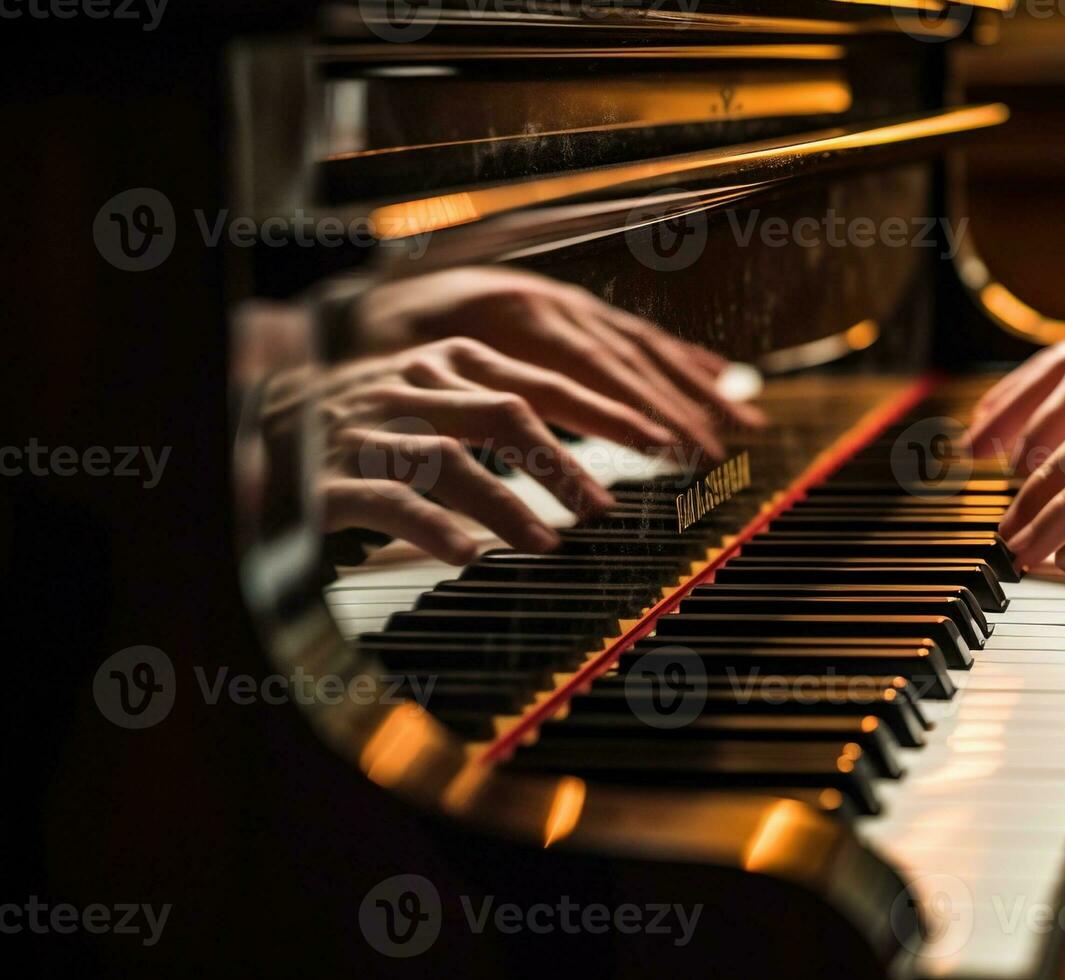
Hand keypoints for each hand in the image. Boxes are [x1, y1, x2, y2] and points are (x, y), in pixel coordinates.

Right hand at [277, 338, 679, 563]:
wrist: (258, 432)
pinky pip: (390, 501)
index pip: (543, 383)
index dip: (606, 414)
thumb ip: (497, 413)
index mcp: (449, 363)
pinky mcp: (332, 478)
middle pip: (506, 415)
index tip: (661, 444)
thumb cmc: (367, 424)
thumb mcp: (436, 401)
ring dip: (507, 504)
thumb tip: (581, 455)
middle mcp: (415, 387)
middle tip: (604, 509)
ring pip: (451, 460)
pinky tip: (465, 555)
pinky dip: (432, 527)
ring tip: (546, 543)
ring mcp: (373, 429)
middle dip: (564, 464)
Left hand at [352, 266, 765, 458]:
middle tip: (719, 454)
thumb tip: (501, 439)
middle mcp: (559, 304)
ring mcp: (577, 305)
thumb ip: (465, 397)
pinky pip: (645, 338)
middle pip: (631, 362)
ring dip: (700, 389)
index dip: (631, 411)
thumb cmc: (393, 334)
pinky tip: (723, 380)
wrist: (384, 287)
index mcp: (519, 313)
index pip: (589, 370)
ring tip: (744, 423)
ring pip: (649, 350)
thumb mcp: (414, 366)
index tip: (668, 449)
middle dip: (680, 410)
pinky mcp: (586, 312)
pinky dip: (688, 361)